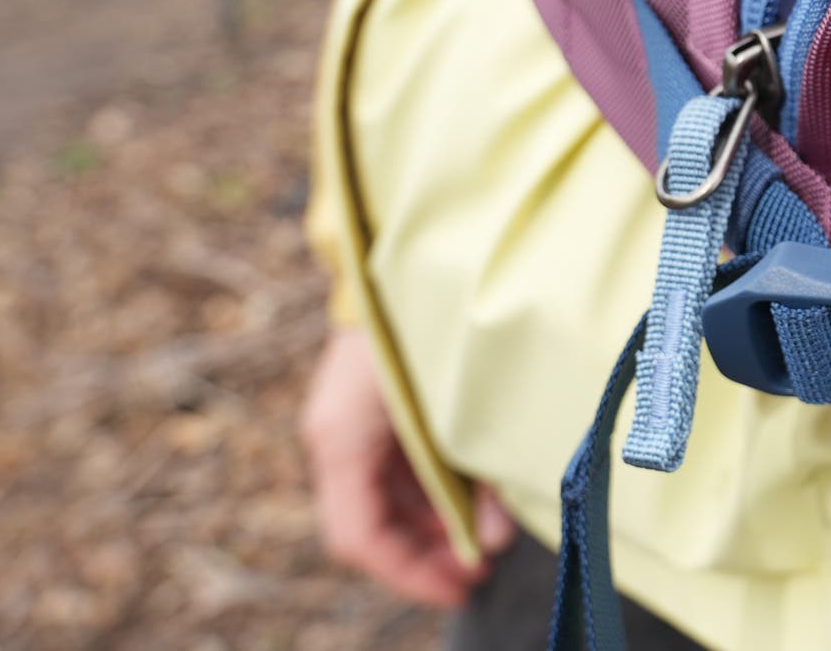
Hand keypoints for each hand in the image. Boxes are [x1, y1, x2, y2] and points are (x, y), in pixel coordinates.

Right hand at [300, 327, 516, 606]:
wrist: (406, 244)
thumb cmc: (433, 322)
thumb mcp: (459, 409)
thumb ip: (476, 477)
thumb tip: (494, 542)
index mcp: (342, 436)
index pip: (360, 536)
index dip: (409, 574)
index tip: (462, 587)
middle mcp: (336, 434)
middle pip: (372, 524)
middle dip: (429, 553)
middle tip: (484, 567)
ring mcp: (349, 420)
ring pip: (385, 499)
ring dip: (436, 524)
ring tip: (490, 531)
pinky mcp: (370, 406)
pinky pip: (395, 467)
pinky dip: (434, 490)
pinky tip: (477, 494)